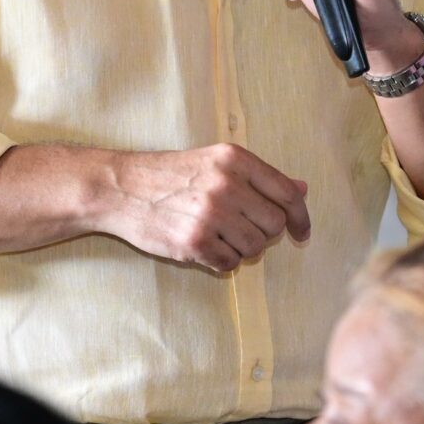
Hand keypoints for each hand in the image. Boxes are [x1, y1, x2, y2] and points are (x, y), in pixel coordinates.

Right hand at [99, 145, 311, 273]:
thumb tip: (302, 189)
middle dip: (263, 232)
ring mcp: (211, 215)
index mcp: (235, 159)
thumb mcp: (216, 163)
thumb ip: (259, 178)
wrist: (121, 188)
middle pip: (273, 224)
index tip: (301, 231)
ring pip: (254, 248)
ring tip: (218, 236)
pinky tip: (204, 246)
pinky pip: (230, 263)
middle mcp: (226, 185)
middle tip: (240, 229)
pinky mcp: (195, 242)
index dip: (300, 217)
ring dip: (242, 248)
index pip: (286, 193)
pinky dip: (221, 260)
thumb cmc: (171, 176)